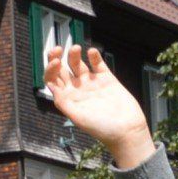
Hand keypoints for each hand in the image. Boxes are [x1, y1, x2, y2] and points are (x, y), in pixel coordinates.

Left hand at [43, 43, 155, 169]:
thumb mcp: (78, 117)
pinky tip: (92, 52)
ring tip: (76, 48)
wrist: (127, 130)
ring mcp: (91, 83)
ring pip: (78, 64)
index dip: (50, 69)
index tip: (56, 61)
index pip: (53, 80)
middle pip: (62, 70)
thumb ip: (64, 102)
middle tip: (58, 49)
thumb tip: (51, 87)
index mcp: (68, 99)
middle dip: (57, 58)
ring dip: (74, 55)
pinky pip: (98, 64)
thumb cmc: (102, 129)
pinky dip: (94, 56)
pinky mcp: (106, 79)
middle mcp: (77, 90)